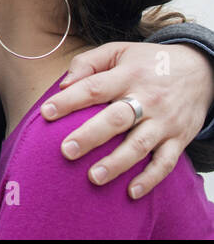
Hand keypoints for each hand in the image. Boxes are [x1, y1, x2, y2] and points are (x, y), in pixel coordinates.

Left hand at [39, 41, 213, 197]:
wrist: (200, 70)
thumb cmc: (148, 62)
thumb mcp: (119, 51)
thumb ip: (88, 63)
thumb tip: (64, 84)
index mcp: (128, 75)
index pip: (94, 88)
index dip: (69, 100)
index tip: (46, 112)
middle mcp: (147, 98)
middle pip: (116, 119)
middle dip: (90, 136)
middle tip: (66, 151)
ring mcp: (164, 121)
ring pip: (140, 145)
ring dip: (117, 163)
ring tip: (93, 177)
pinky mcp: (179, 139)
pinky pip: (166, 163)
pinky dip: (150, 179)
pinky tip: (132, 192)